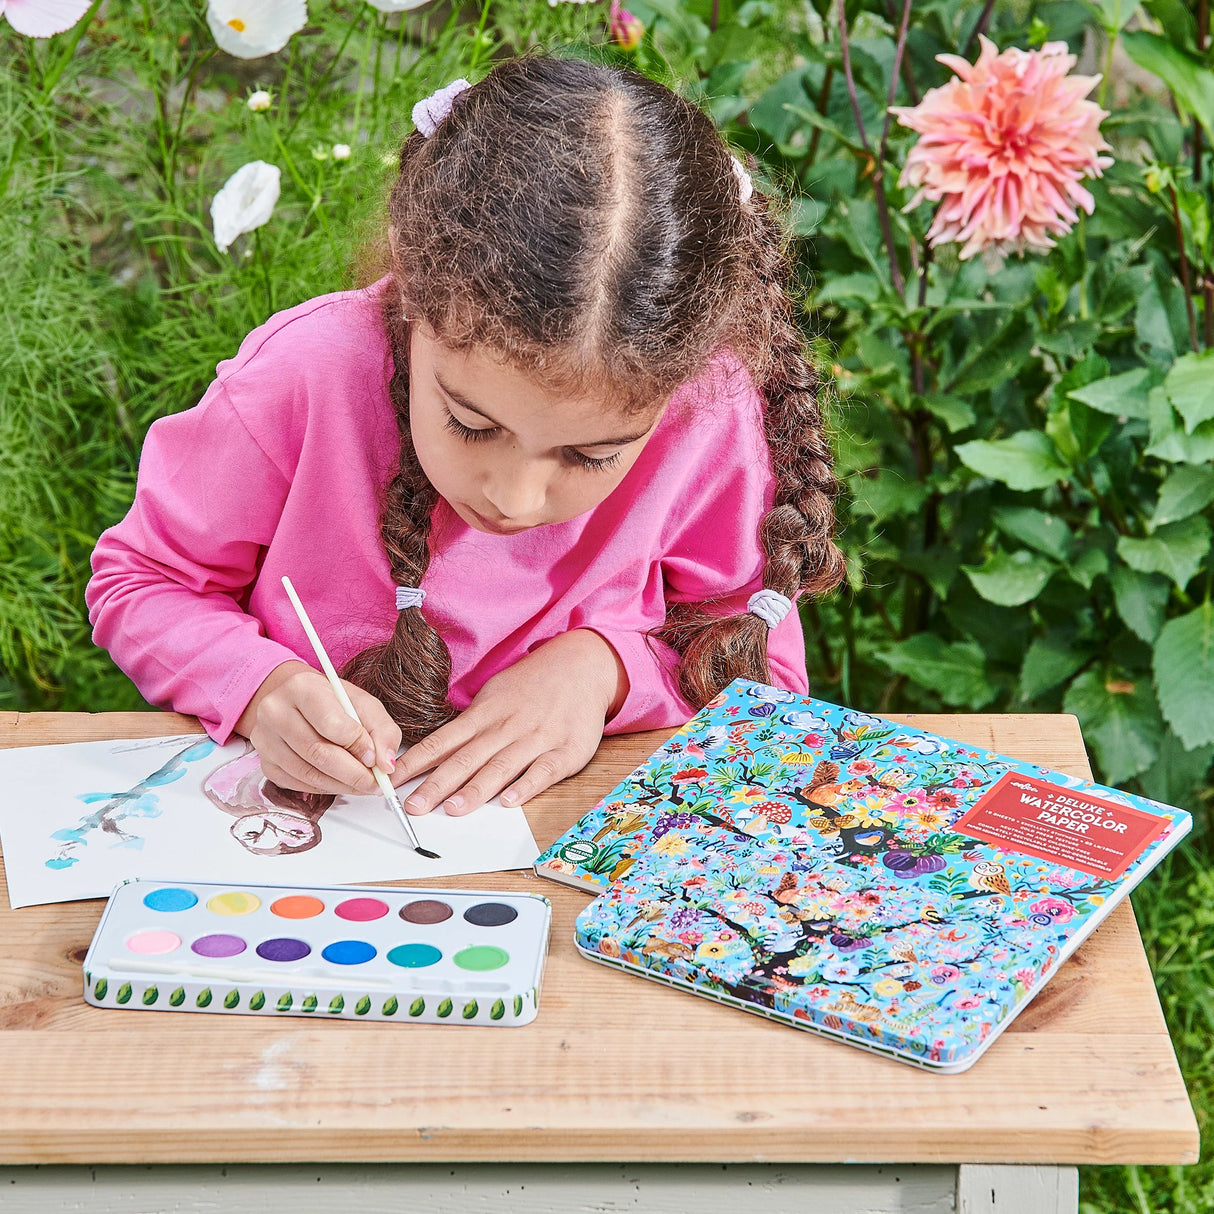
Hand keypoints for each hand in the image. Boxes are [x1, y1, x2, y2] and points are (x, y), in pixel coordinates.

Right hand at [234, 660, 402, 796]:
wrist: (299, 703)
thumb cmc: (334, 702)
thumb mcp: (364, 705)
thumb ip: (382, 731)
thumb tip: (385, 765)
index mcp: (301, 687)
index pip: (330, 723)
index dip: (357, 745)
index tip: (375, 759)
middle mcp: (275, 711)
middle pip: (317, 752)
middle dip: (354, 774)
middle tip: (376, 783)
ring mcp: (265, 739)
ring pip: (309, 773)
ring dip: (343, 785)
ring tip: (364, 784)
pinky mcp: (266, 762)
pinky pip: (299, 784)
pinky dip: (326, 788)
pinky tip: (342, 782)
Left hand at [391, 629, 627, 814]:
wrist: (583, 665)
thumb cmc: (532, 686)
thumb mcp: (495, 696)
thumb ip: (470, 727)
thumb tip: (435, 753)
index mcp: (485, 714)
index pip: (442, 741)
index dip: (415, 762)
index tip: (390, 781)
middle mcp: (506, 726)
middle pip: (466, 758)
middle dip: (436, 784)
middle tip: (412, 806)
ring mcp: (536, 738)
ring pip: (501, 766)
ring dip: (476, 789)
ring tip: (454, 809)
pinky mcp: (566, 750)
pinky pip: (544, 770)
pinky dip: (527, 786)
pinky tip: (511, 801)